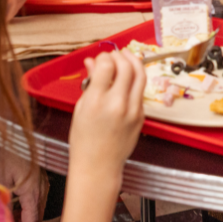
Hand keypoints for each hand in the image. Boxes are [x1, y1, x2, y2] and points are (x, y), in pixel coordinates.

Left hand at [0, 147, 46, 221]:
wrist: (21, 135)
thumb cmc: (10, 153)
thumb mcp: (0, 176)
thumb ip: (0, 197)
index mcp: (32, 192)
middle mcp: (41, 191)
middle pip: (36, 218)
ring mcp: (43, 185)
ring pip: (37, 210)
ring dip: (25, 219)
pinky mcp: (41, 180)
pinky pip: (36, 200)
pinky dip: (27, 208)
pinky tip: (14, 207)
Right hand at [69, 50, 145, 179]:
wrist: (98, 166)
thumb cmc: (84, 140)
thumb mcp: (81, 109)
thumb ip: (89, 83)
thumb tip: (92, 62)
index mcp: (96, 102)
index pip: (107, 66)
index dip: (104, 57)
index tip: (101, 58)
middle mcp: (117, 104)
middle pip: (127, 67)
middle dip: (121, 56)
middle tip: (115, 54)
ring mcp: (133, 110)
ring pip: (140, 76)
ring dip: (134, 62)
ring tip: (126, 57)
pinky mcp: (141, 116)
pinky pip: (140, 91)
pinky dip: (134, 81)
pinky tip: (126, 80)